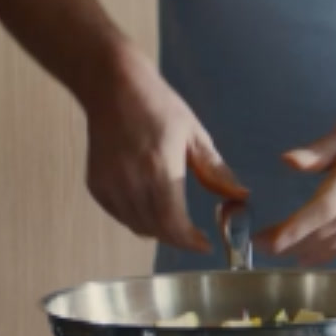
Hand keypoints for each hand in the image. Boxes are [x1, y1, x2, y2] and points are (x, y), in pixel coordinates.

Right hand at [81, 52, 247, 252]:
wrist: (113, 89)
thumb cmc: (159, 107)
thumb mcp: (195, 135)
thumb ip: (215, 171)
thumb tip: (239, 196)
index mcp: (159, 169)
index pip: (173, 222)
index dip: (190, 240)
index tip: (206, 245)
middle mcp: (131, 182)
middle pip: (155, 229)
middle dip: (178, 238)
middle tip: (195, 236)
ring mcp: (109, 186)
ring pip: (136, 226)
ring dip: (158, 230)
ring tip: (177, 222)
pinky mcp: (96, 186)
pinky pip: (120, 215)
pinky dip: (137, 219)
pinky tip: (152, 208)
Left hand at [259, 98, 335, 265]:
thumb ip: (321, 150)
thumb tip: (288, 161)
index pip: (323, 208)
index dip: (294, 229)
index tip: (267, 241)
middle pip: (326, 231)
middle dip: (290, 242)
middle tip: (262, 243)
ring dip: (309, 251)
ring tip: (284, 251)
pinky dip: (334, 252)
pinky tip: (317, 252)